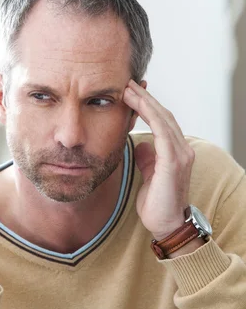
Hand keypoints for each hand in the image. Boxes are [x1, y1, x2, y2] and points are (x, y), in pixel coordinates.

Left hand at [123, 80, 194, 240]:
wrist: (166, 224)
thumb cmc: (157, 202)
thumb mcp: (149, 174)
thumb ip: (147, 158)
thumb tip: (141, 144)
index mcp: (175, 151)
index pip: (162, 121)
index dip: (147, 105)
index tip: (130, 93)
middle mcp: (182, 149)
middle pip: (164, 115)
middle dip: (145, 98)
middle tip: (127, 84)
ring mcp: (180, 154)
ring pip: (163, 119)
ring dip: (145, 102)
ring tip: (128, 90)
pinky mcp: (174, 161)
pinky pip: (162, 131)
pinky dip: (150, 115)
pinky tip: (137, 105)